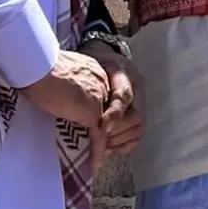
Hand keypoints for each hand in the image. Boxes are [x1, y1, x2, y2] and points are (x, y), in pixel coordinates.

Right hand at [23, 50, 109, 159]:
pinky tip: (92, 164)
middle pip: (110, 113)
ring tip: (95, 159)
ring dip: (103, 145)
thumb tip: (57, 93)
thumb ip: (68, 83)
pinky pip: (99, 137)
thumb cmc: (37, 66)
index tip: (90, 128)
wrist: (36, 65)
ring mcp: (100, 98)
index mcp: (95, 72)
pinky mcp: (92, 111)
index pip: (103, 98)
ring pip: (108, 127)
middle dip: (106, 132)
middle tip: (97, 148)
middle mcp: (103, 83)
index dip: (98, 115)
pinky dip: (96, 152)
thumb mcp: (60, 72)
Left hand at [81, 40, 143, 162]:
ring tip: (101, 146)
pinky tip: (108, 149)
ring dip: (119, 141)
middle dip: (116, 132)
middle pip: (135, 116)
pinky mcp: (136, 116)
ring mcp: (139, 104)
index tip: (101, 128)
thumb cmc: (93, 66)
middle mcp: (136, 90)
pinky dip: (123, 145)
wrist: (105, 60)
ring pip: (137, 128)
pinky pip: (136, 136)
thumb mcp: (89, 66)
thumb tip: (68, 98)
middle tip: (98, 140)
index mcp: (124, 75)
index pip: (124, 95)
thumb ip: (85, 81)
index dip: (114, 114)